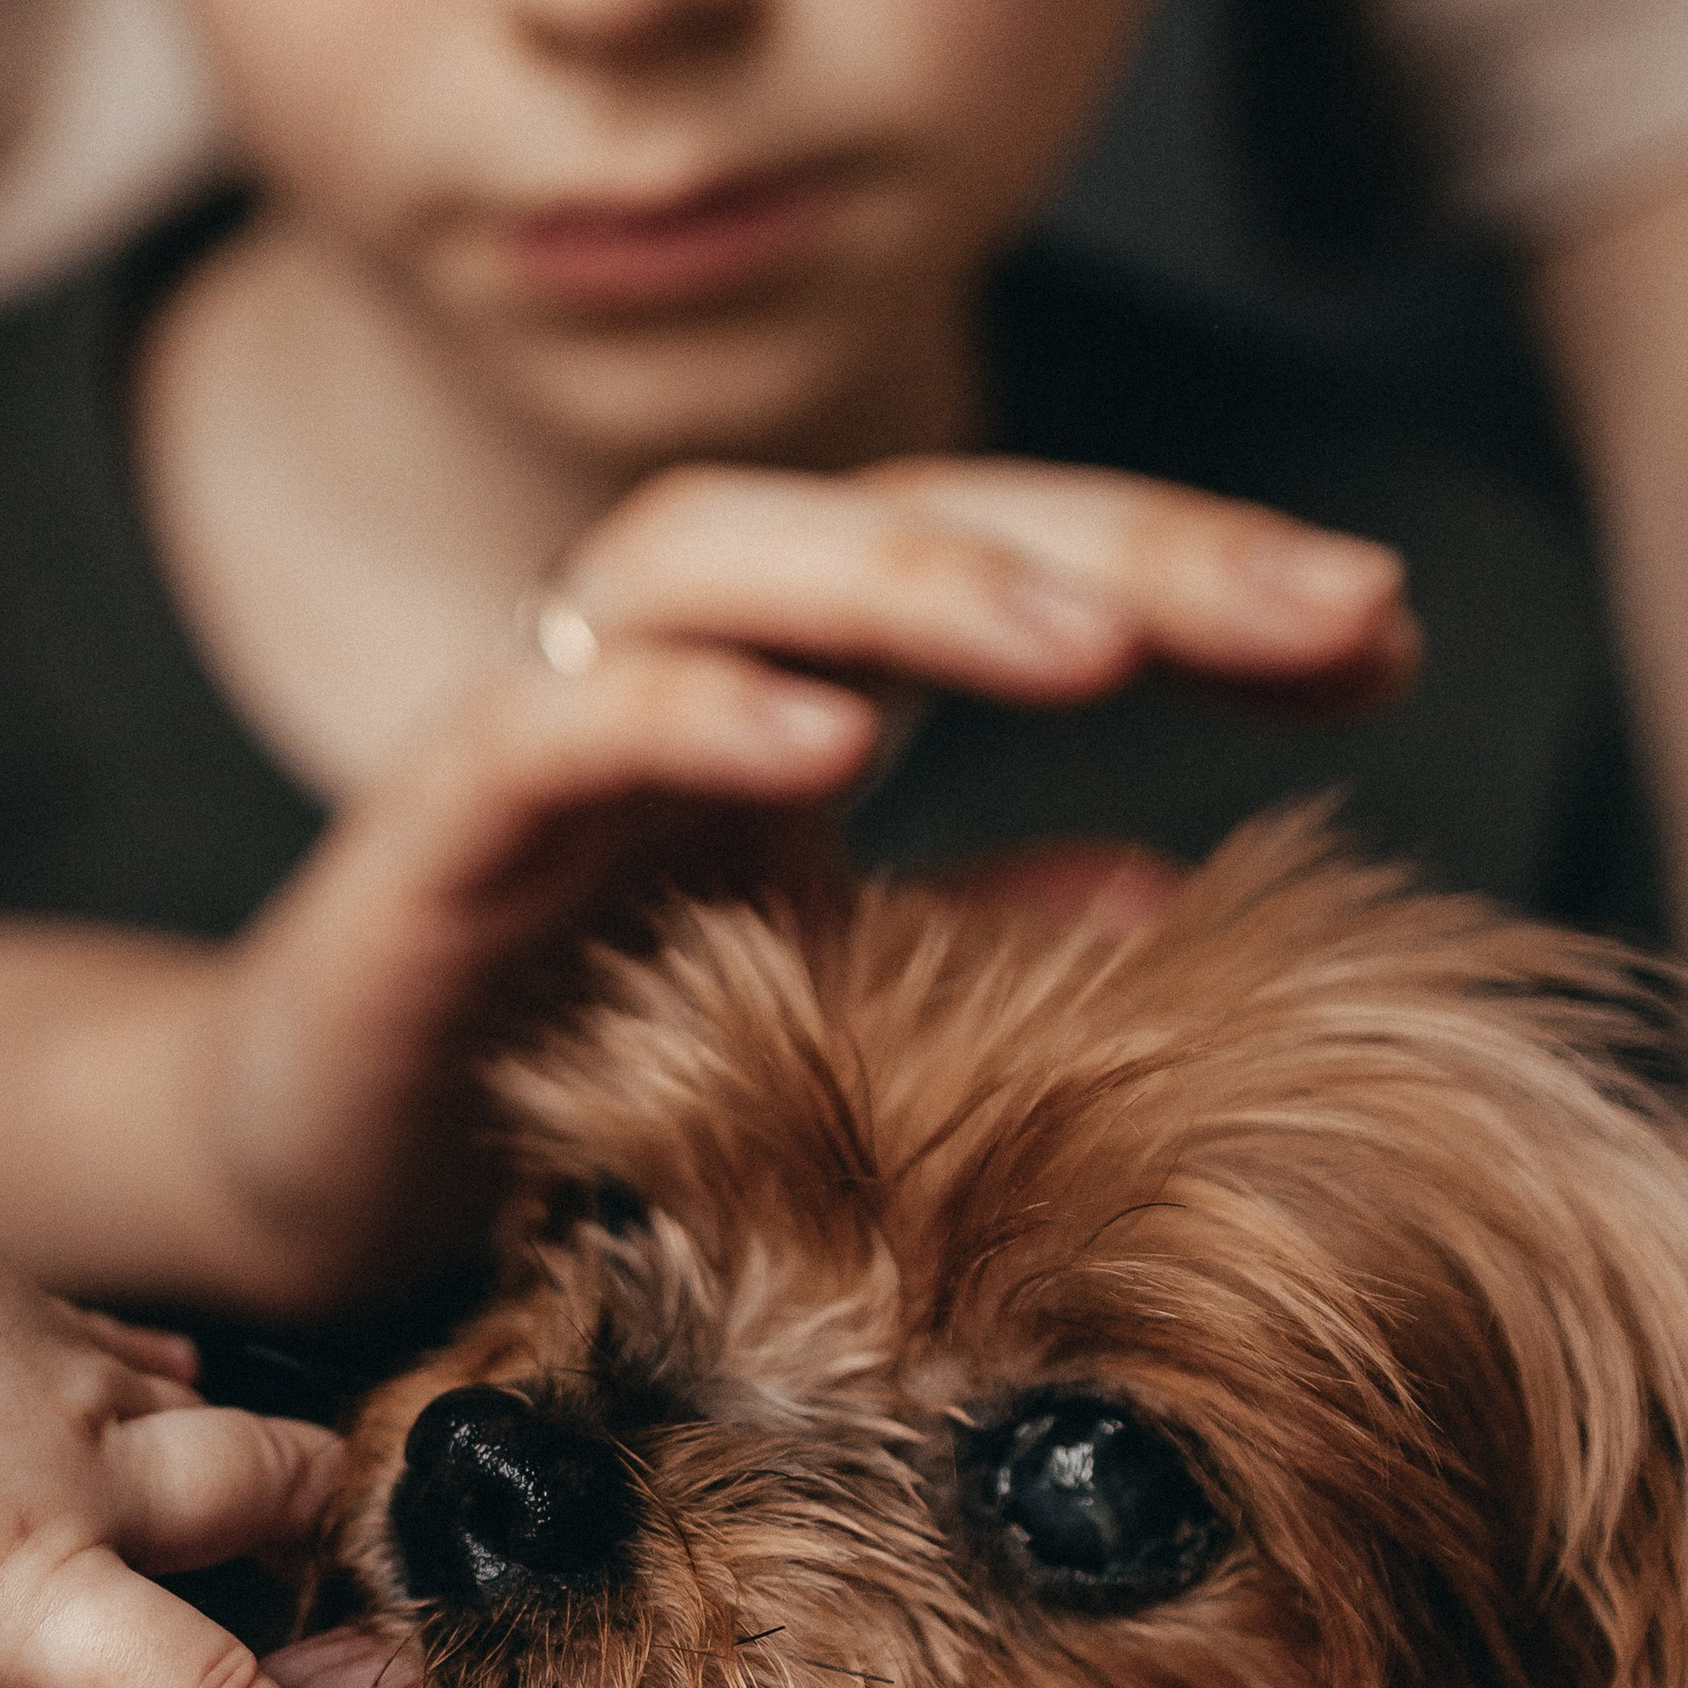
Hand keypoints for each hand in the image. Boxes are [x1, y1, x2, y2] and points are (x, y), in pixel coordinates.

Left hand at [0, 1103, 419, 1687]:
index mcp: (31, 1583)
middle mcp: (84, 1478)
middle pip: (273, 1499)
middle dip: (333, 1556)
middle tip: (372, 1619)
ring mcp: (67, 1377)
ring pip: (216, 1418)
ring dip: (260, 1467)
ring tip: (280, 1517)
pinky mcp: (31, 1305)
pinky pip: (129, 1350)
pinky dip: (153, 1385)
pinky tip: (142, 1396)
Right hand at [191, 460, 1409, 1306]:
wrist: (307, 1175)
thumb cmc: (566, 1076)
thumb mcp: (822, 1008)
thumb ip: (970, 939)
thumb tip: (1177, 898)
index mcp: (782, 688)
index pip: (1008, 574)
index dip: (1196, 581)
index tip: (1380, 636)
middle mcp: (668, 665)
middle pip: (898, 511)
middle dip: (1120, 545)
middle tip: (1328, 605)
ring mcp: (545, 728)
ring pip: (717, 559)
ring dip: (916, 586)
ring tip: (1098, 650)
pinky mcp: (431, 826)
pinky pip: (560, 723)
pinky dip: (697, 710)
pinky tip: (833, 738)